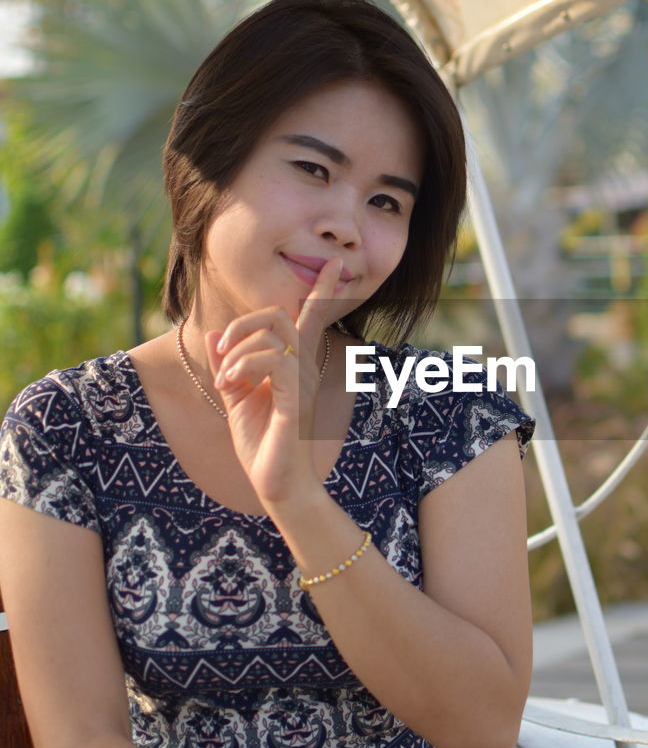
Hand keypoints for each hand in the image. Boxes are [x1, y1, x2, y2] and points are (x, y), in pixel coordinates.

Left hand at [204, 258, 341, 507]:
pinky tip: (231, 385)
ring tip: (225, 378)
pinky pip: (273, 360)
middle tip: (222, 350)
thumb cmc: (262, 445)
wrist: (276, 484)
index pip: (309, 320)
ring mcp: (300, 382)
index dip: (322, 290)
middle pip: (280, 314)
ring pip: (274, 332)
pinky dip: (244, 365)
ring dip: (239, 348)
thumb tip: (214, 336)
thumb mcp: (235, 400)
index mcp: (292, 366)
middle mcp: (302, 369)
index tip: (334, 263)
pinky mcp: (294, 399)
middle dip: (245, 321)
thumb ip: (228, 367)